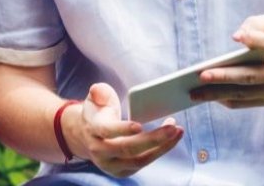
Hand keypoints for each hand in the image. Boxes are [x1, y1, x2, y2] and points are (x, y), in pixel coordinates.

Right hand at [65, 83, 181, 177]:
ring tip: (177, 132)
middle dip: (153, 139)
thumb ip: (99, 92)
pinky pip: (144, 163)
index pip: (107, 131)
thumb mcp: (94, 99)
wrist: (86, 136)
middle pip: (127, 148)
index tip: (140, 125)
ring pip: (140, 159)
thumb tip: (98, 91)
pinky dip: (159, 152)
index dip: (123, 129)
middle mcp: (99, 150)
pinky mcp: (122, 171)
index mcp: (93, 129)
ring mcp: (110, 164)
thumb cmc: (97, 114)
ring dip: (162, 147)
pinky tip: (170, 141)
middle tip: (173, 127)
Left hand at [193, 14, 263, 107]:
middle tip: (201, 75)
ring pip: (247, 93)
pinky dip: (228, 101)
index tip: (236, 37)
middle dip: (226, 76)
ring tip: (194, 93)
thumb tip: (239, 34)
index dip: (255, 40)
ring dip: (219, 94)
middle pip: (253, 75)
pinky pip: (249, 103)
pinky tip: (209, 98)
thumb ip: (258, 24)